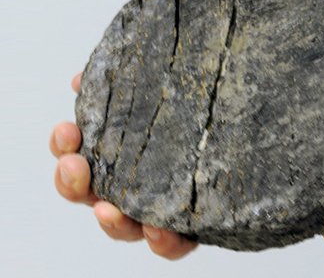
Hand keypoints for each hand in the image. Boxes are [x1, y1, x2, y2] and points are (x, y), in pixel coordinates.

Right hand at [50, 73, 196, 259]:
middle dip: (71, 182)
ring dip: (109, 220)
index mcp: (118, 152)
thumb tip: (83, 79)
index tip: (67, 129)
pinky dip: (161, 242)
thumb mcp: (166, 85)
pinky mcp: (189, 230)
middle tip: (74, 165)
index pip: (79, 152)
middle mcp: (130, 186)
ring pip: (121, 225)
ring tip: (107, 210)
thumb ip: (126, 82)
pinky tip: (159, 230)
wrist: (257, 135)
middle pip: (87, 193)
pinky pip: (170, 245)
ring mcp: (156, 210)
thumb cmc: (201, 108)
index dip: (65, 145)